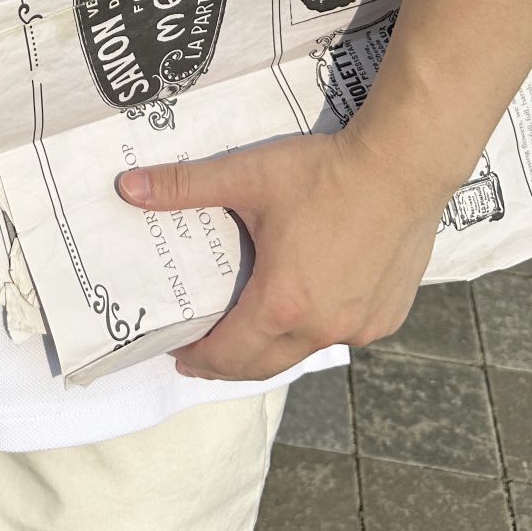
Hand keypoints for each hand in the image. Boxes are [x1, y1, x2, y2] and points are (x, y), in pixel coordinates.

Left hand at [114, 127, 443, 381]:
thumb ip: (184, 186)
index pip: (229, 352)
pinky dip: (314, 331)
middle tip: (202, 358)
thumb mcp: (248, 175)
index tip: (179, 353)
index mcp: (283, 303)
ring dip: (271, 350)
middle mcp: (323, 327)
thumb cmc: (326, 172)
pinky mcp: (388, 315)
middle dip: (227, 365)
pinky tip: (305, 310)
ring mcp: (360, 325)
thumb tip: (127, 188)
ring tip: (248, 335)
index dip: (199, 358)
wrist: (404, 164)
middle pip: (263, 365)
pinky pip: (341, 334)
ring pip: (304, 352)